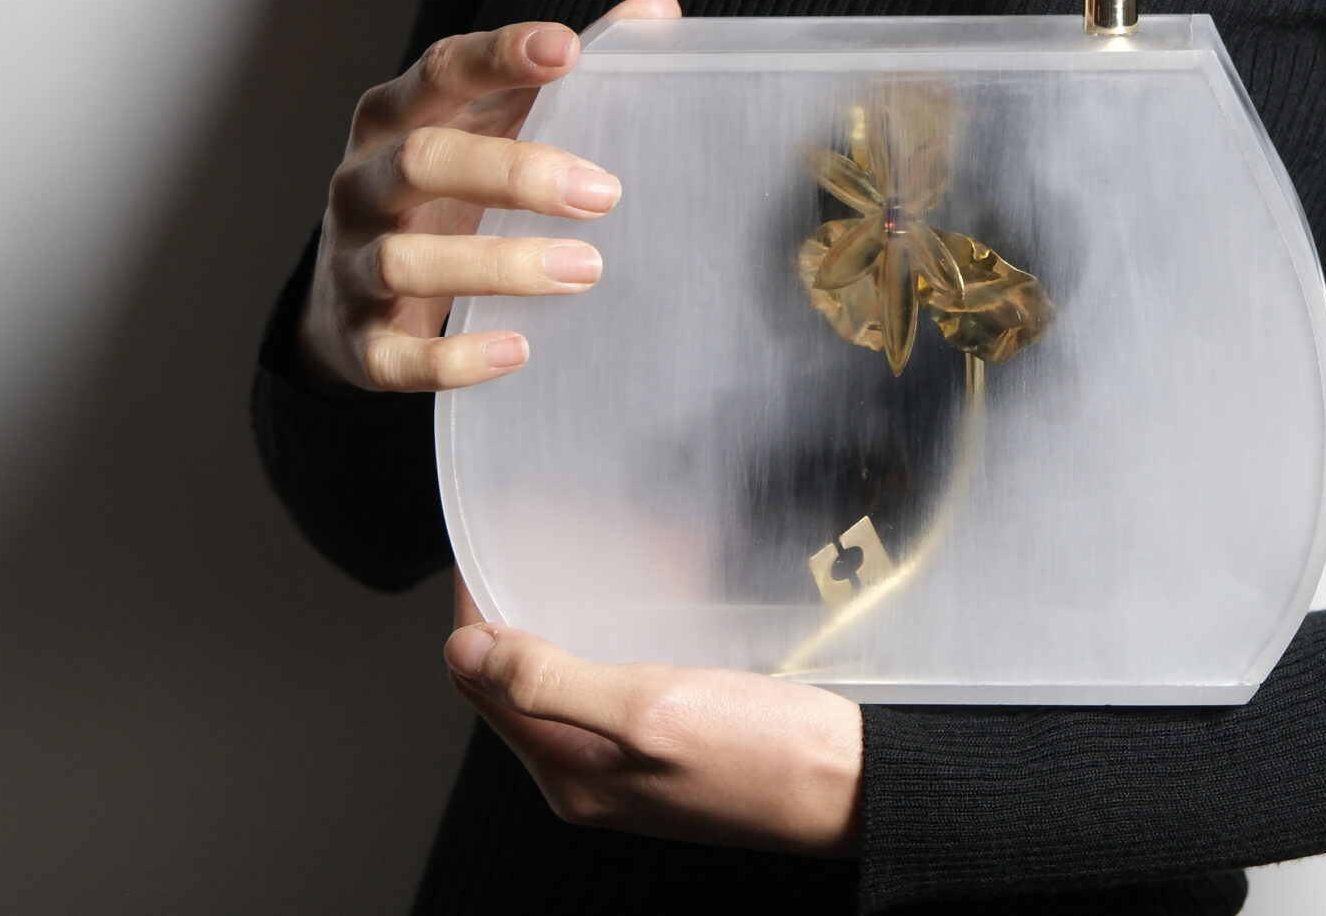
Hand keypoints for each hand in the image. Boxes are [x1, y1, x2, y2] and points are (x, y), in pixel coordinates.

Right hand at [295, 0, 679, 393]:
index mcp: (397, 116)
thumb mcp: (488, 125)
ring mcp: (355, 262)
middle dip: (514, 172)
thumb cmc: (444, 194)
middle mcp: (363, 181)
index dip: (498, 55)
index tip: (567, 49)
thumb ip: (562, 74)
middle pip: (421, 160)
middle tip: (605, 193)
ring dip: (501, 265)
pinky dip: (454, 357)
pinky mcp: (362, 340)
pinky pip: (397, 356)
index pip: (440, 70)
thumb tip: (659, 10)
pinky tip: (519, 350)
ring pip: (407, 259)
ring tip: (586, 270)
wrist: (349, 303)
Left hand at [444, 575, 863, 855]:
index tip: (488, 546)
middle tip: (542, 538)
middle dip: (525, 605)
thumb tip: (467, 653)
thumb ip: (553, 685)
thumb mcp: (653, 711)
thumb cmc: (771, 758)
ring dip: (573, 616)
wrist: (857, 788)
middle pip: (519, 681)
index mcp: (568, 773)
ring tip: (594, 557)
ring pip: (568, 678)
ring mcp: (627, 765)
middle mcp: (587, 776)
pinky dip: (620, 636)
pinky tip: (652, 602)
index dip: (477, 610)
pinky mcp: (668, 749)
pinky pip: (616, 686)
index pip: (482, 683)